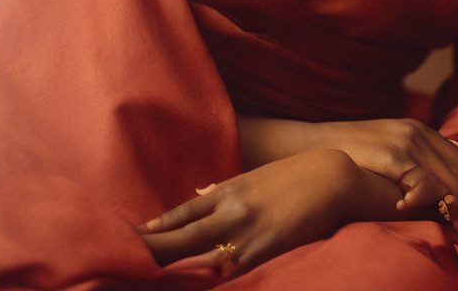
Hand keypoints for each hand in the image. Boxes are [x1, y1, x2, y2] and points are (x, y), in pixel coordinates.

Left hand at [135, 148, 356, 273]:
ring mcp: (246, 234)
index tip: (135, 234)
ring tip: (150, 276)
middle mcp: (231, 211)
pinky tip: (198, 281)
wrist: (330, 179)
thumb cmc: (293, 176)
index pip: (184, 211)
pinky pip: (230, 270)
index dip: (159, 226)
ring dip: (178, 268)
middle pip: (184, 237)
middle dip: (156, 249)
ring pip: (201, 257)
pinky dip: (214, 276)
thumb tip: (199, 192)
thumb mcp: (254, 178)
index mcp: (228, 190)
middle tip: (127, 259)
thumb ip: (225, 190)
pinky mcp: (264, 252)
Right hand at [317, 118, 457, 229]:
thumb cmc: (354, 159)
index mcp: (421, 131)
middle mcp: (418, 132)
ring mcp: (407, 142)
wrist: (318, 146)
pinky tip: (431, 215)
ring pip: (455, 179)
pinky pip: (429, 184)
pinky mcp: (395, 156)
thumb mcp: (391, 155)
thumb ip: (418, 167)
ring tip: (457, 224)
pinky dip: (435, 203)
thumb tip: (450, 199)